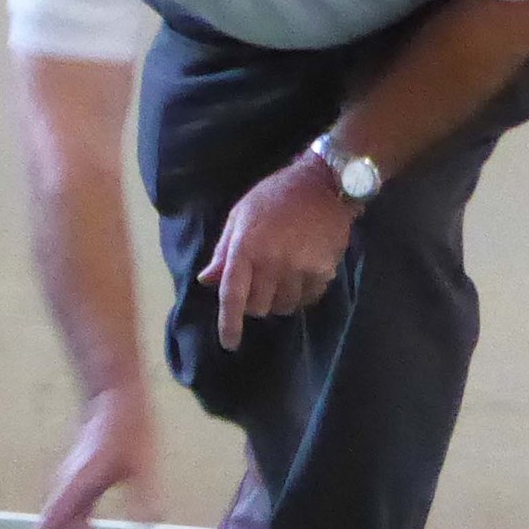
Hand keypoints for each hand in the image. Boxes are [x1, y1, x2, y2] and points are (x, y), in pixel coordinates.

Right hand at [21, 387, 160, 528]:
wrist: (114, 398)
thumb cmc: (128, 428)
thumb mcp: (144, 462)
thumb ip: (144, 493)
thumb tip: (148, 522)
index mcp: (77, 485)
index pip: (52, 521)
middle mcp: (68, 490)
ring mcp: (71, 488)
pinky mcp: (80, 486)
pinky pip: (76, 523)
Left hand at [198, 154, 356, 350]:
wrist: (322, 184)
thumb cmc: (274, 196)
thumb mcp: (240, 215)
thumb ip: (224, 251)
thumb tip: (206, 280)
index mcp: (246, 248)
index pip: (232, 295)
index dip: (229, 323)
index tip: (229, 343)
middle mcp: (271, 262)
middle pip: (258, 307)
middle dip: (255, 303)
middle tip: (260, 285)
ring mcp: (299, 267)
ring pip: (284, 306)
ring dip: (278, 301)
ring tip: (282, 280)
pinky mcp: (323, 269)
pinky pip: (308, 299)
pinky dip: (301, 296)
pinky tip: (301, 278)